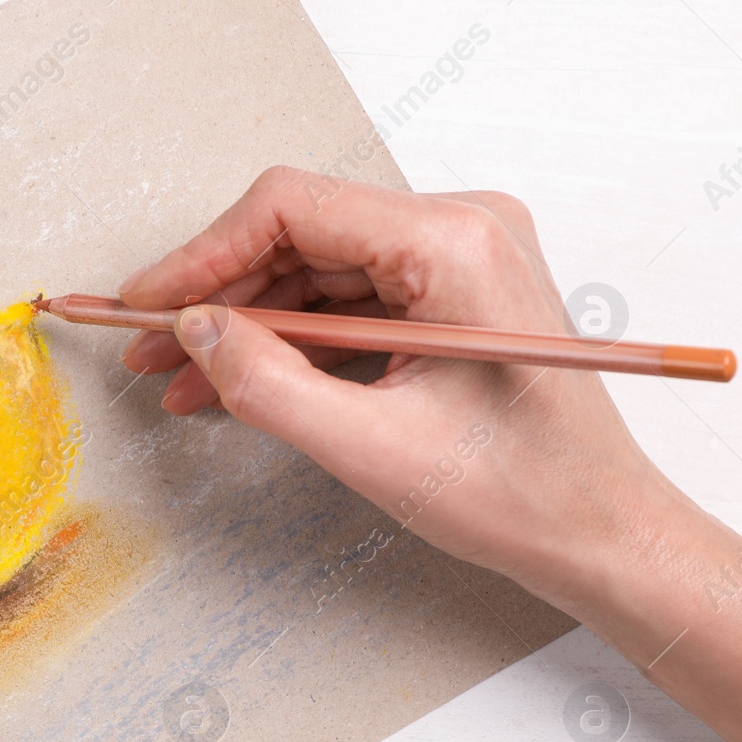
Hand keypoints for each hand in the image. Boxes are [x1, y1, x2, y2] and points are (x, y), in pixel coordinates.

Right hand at [119, 165, 741, 741]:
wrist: (600, 533)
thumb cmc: (519, 495)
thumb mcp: (373, 450)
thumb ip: (269, 385)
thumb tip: (192, 330)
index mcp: (453, 243)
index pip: (291, 208)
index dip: (202, 256)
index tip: (142, 304)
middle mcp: (461, 228)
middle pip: (298, 236)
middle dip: (215, 297)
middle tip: (144, 349)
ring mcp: (458, 257)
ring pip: (315, 270)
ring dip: (244, 324)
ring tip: (177, 378)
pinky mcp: (450, 292)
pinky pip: (347, 300)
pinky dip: (290, 340)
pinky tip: (235, 382)